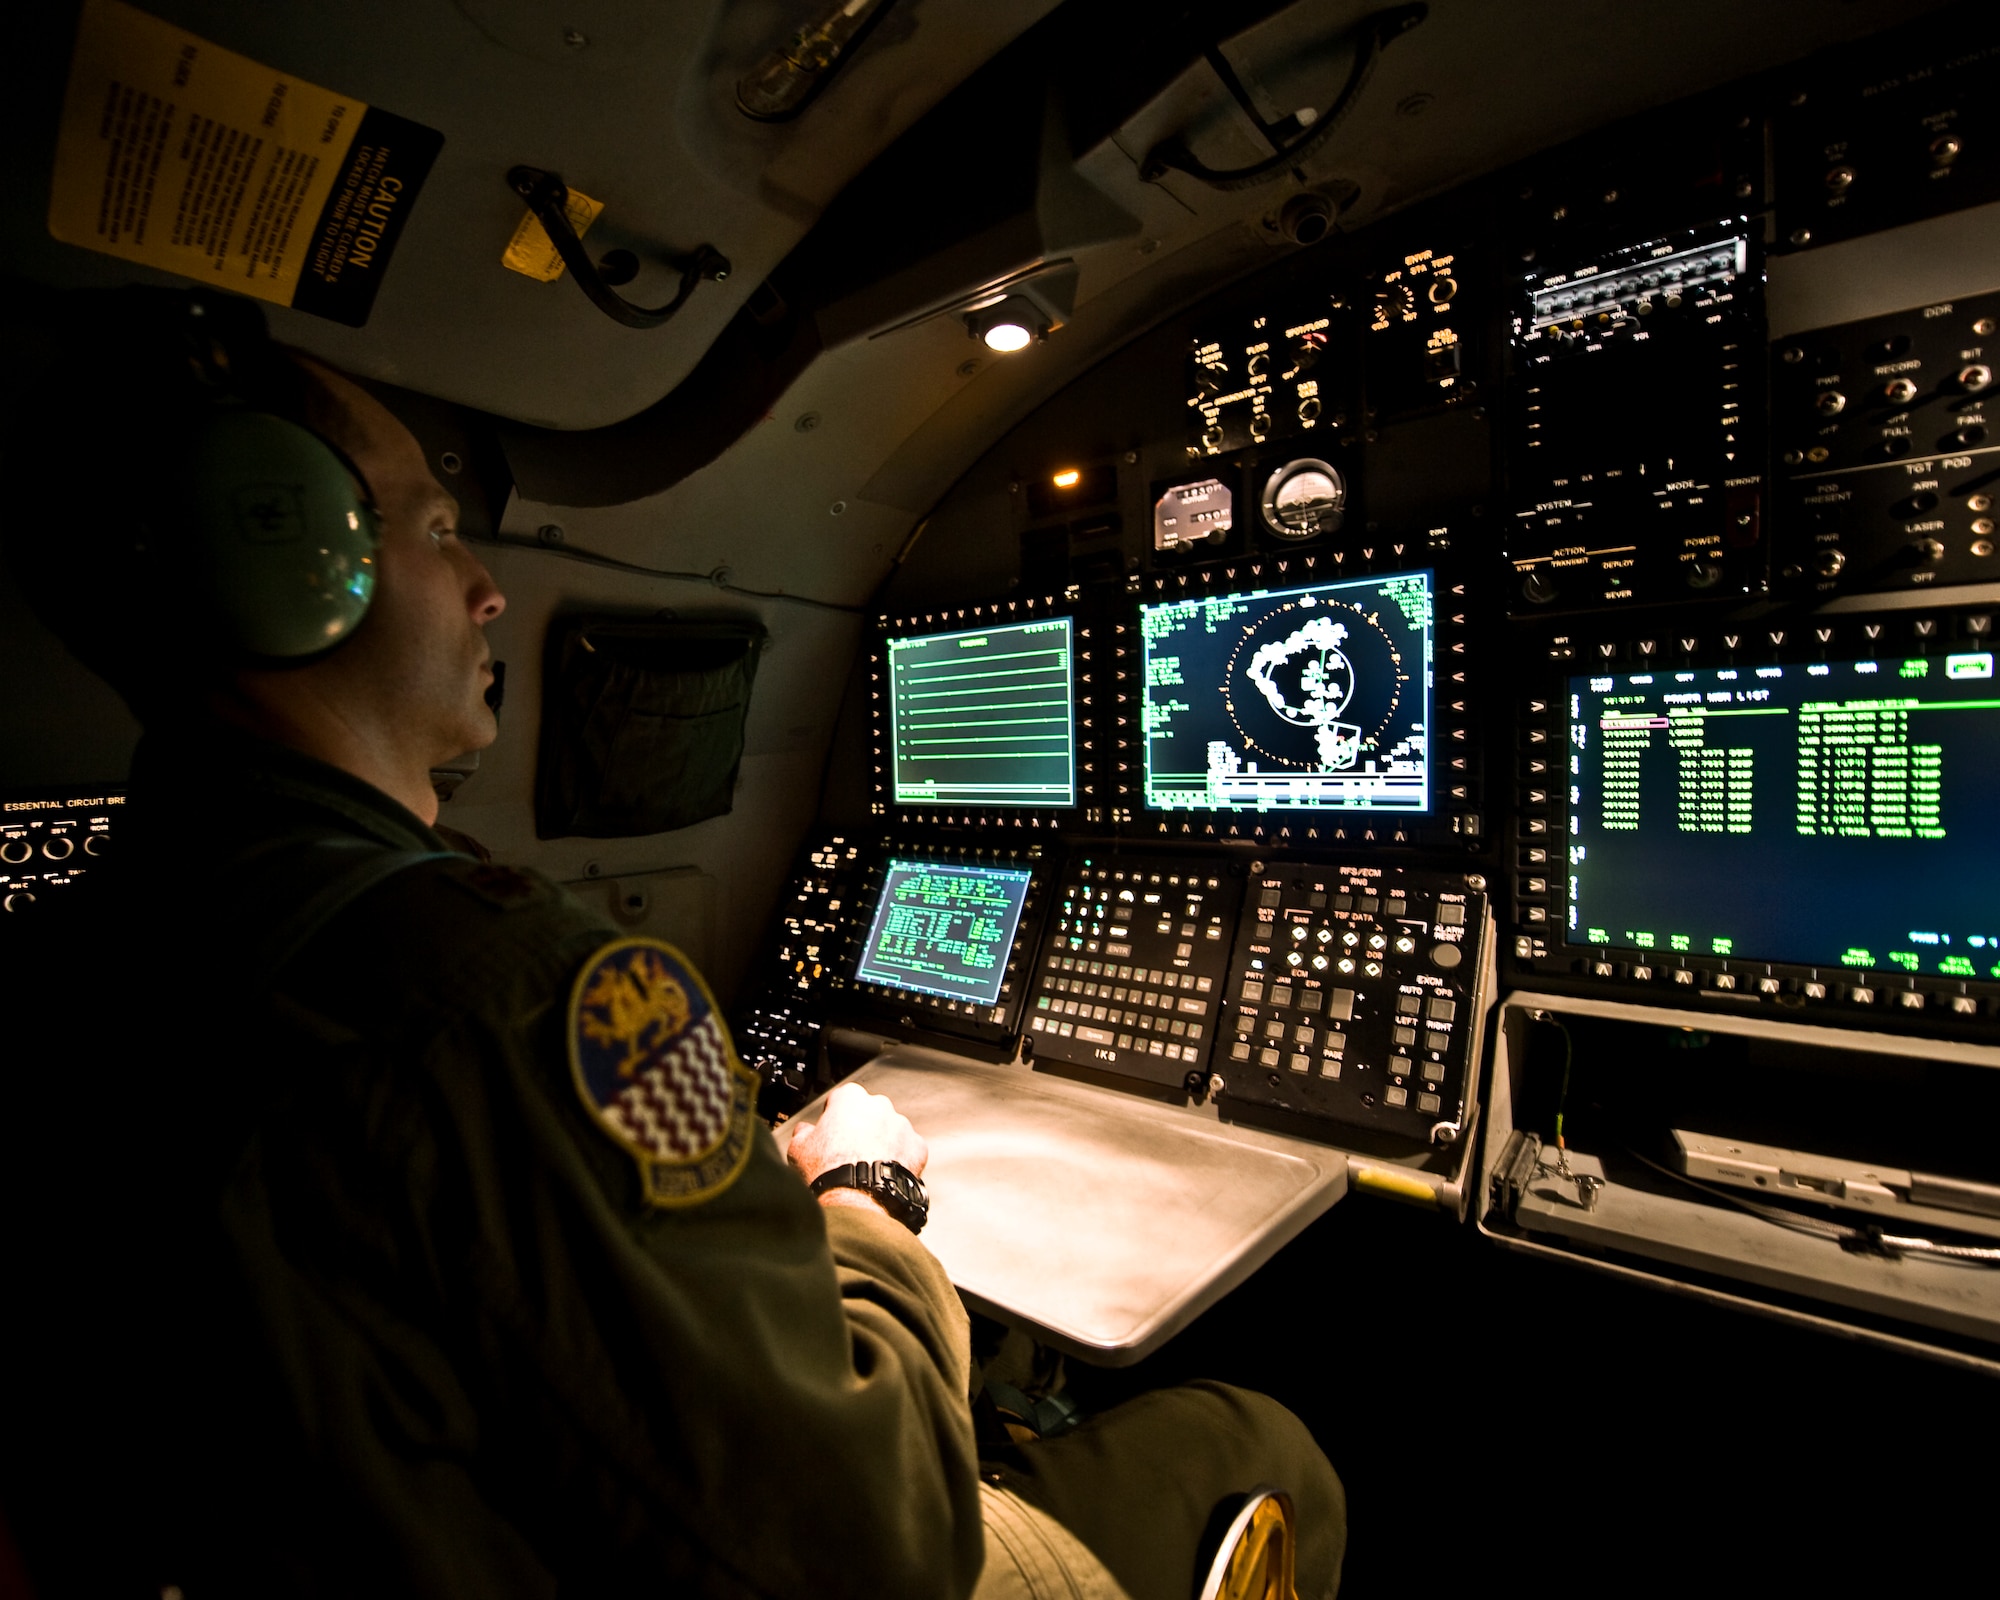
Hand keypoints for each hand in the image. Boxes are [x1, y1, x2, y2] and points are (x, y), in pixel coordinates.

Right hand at [786, 1083, 928, 1212]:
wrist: (856, 1199)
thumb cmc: (828, 1171)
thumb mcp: (799, 1148)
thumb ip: (803, 1132)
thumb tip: (804, 1131)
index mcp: (850, 1099)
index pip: (842, 1099)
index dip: (834, 1116)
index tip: (831, 1131)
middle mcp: (879, 1106)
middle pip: (870, 1113)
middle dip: (862, 1128)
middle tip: (849, 1152)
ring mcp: (901, 1126)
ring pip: (892, 1131)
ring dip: (883, 1143)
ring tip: (867, 1167)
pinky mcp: (917, 1148)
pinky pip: (908, 1150)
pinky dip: (900, 1160)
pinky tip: (884, 1174)